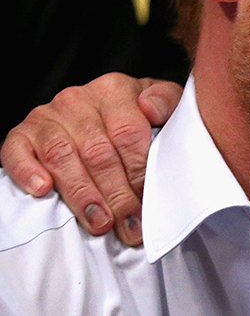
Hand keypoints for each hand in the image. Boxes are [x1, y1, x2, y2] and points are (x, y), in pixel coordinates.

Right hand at [0, 74, 180, 245]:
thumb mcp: (161, 104)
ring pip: (62, 157)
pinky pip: (17, 152)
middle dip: (116, 194)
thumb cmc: (134, 115)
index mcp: (114, 90)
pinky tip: (43, 191)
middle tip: (129, 225)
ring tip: (99, 222)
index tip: (149, 201)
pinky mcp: (21, 134)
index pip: (128, 134)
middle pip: (98, 152)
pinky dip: (28, 171)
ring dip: (82, 194)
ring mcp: (47, 116)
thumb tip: (151, 109)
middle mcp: (78, 100)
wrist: (97, 111)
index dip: (139, 171)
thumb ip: (167, 103)